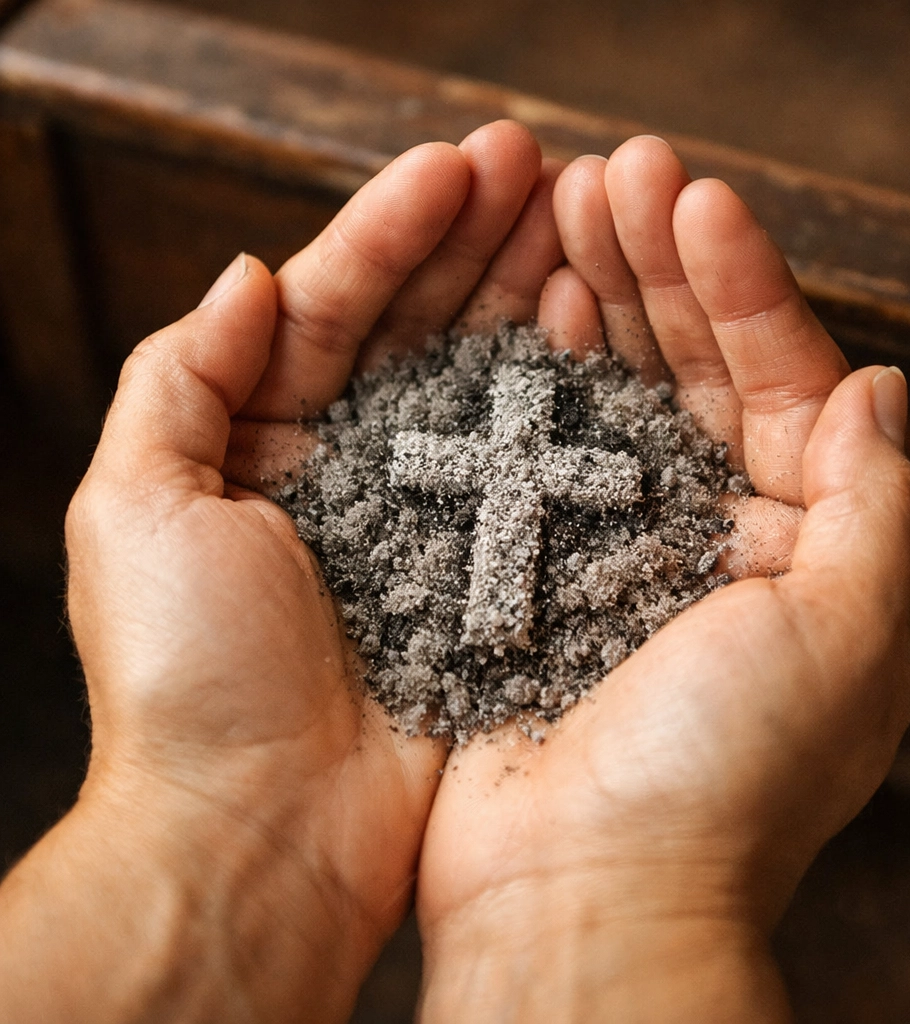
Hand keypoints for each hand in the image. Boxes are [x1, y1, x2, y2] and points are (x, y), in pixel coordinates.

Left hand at [0, 121, 564, 1023]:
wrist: (262, 834)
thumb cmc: (184, 677)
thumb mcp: (132, 509)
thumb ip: (179, 379)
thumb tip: (250, 274)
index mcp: (262, 442)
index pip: (333, 306)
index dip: (392, 227)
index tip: (458, 163)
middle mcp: (351, 467)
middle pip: (419, 329)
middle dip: (473, 240)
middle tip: (540, 165)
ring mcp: (428, 516)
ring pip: (482, 381)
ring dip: (524, 295)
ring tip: (579, 217)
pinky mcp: (486, 570)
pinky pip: (527, 466)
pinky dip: (559, 398)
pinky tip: (596, 330)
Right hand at [416, 137, 909, 1021]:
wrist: (578, 896)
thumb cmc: (723, 783)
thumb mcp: (844, 640)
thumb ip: (872, 508)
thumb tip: (883, 386)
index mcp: (801, 550)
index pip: (786, 382)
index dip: (743, 286)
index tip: (693, 199)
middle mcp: (713, 540)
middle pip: (696, 374)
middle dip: (661, 269)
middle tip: (613, 169)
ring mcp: (615, 549)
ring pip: (614, 397)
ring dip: (598, 300)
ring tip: (562, 206)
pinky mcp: (532, 567)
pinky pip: (540, 452)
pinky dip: (536, 379)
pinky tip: (526, 307)